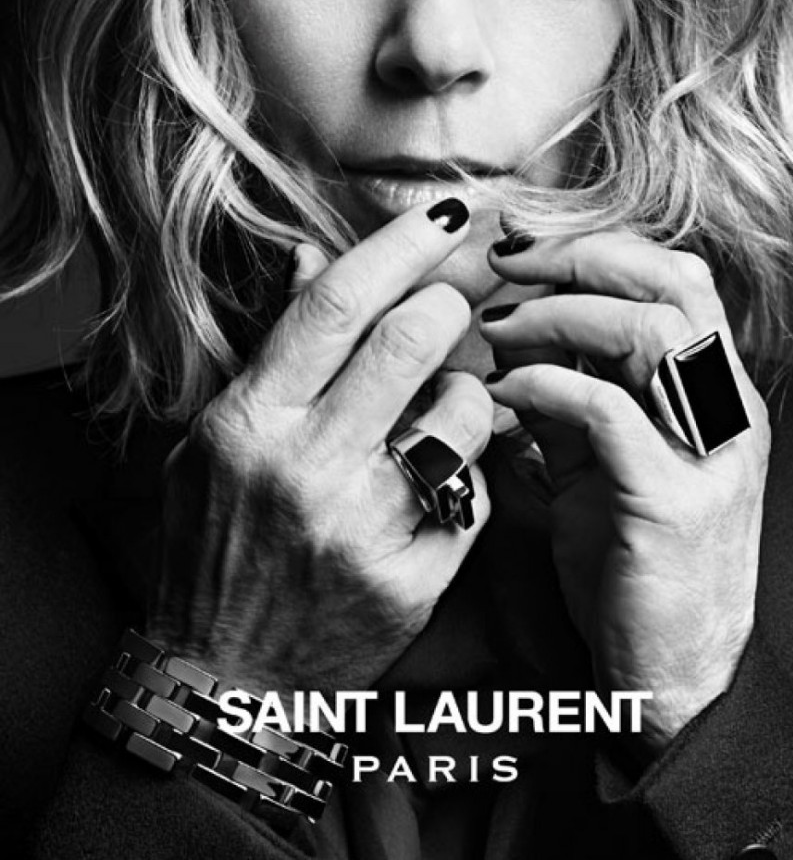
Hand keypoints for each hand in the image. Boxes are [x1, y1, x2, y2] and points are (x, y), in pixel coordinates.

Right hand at [148, 200, 492, 695]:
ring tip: (446, 400)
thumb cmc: (216, 547)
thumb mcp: (214, 442)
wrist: (226, 680)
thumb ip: (268, 349)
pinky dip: (469, 469)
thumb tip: (309, 256)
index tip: (445, 216)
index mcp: (250, 422)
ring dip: (469, 388)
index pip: (334, 305)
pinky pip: (474, 492)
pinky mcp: (412, 580)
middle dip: (451, 305)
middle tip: (453, 306)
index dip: (398, 247)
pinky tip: (443, 476)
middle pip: (410, 340)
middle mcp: (305, 467)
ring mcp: (362, 527)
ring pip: (461, 412)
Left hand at [481, 230, 769, 753]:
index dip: (596, 246)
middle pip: (669, 283)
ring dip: (557, 315)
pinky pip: (608, 412)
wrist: (670, 674)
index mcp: (713, 390)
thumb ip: (568, 391)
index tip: (519, 247)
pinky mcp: (672, 503)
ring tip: (495, 328)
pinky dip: (545, 386)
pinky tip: (499, 392)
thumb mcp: (598, 459)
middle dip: (575, 259)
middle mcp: (726, 410)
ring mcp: (709, 454)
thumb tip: (509, 327)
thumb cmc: (630, 562)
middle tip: (502, 267)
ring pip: (649, 332)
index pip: (673, 274)